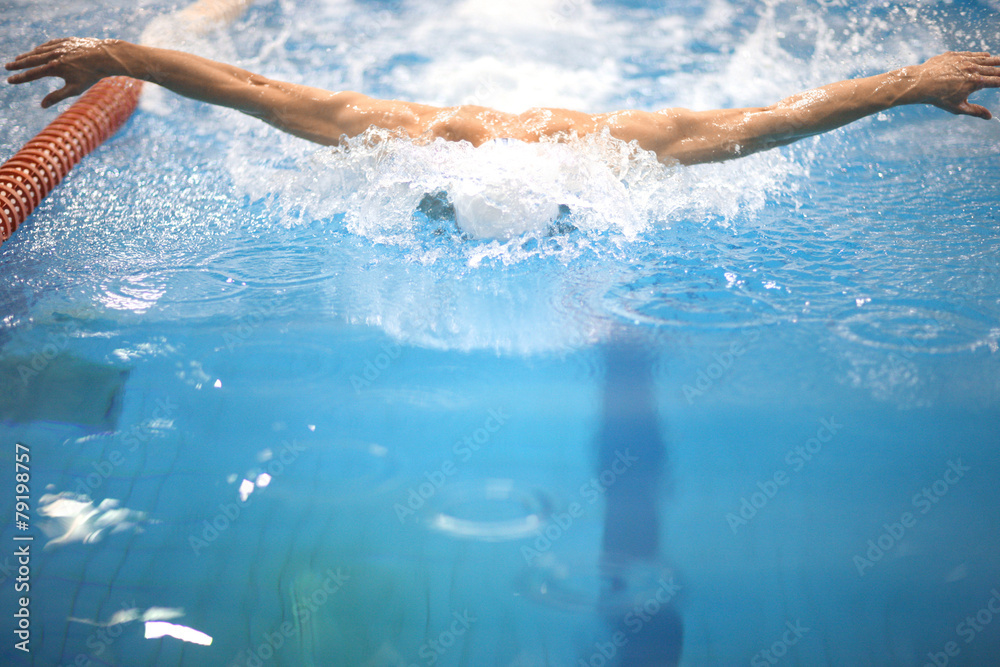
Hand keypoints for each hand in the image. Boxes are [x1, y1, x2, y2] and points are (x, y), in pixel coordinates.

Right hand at [5, 38, 122, 107]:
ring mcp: (59, 46)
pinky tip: (36, 50)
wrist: (105, 56)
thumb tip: (42, 105)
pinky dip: (40, 48)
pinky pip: (49, 44)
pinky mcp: (66, 41)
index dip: (20, 78)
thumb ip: (57, 96)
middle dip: (18, 64)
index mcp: (54, 68)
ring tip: (19, 59)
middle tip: (7, 67)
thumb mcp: (75, 89)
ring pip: (39, 51)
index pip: (32, 74)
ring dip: (28, 55)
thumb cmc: (91, 75)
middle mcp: (53, 55)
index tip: (9, 80)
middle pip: (31, 60)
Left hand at [913, 51, 999, 119]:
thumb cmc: (938, 98)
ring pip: (985, 59)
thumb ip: (975, 111)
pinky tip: (986, 56)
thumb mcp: (958, 108)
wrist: (920, 83)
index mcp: (976, 82)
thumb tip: (989, 117)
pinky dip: (980, 56)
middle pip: (993, 69)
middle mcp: (973, 69)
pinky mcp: (955, 55)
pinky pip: (972, 54)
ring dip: (995, 60)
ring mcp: (964, 60)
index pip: (996, 81)